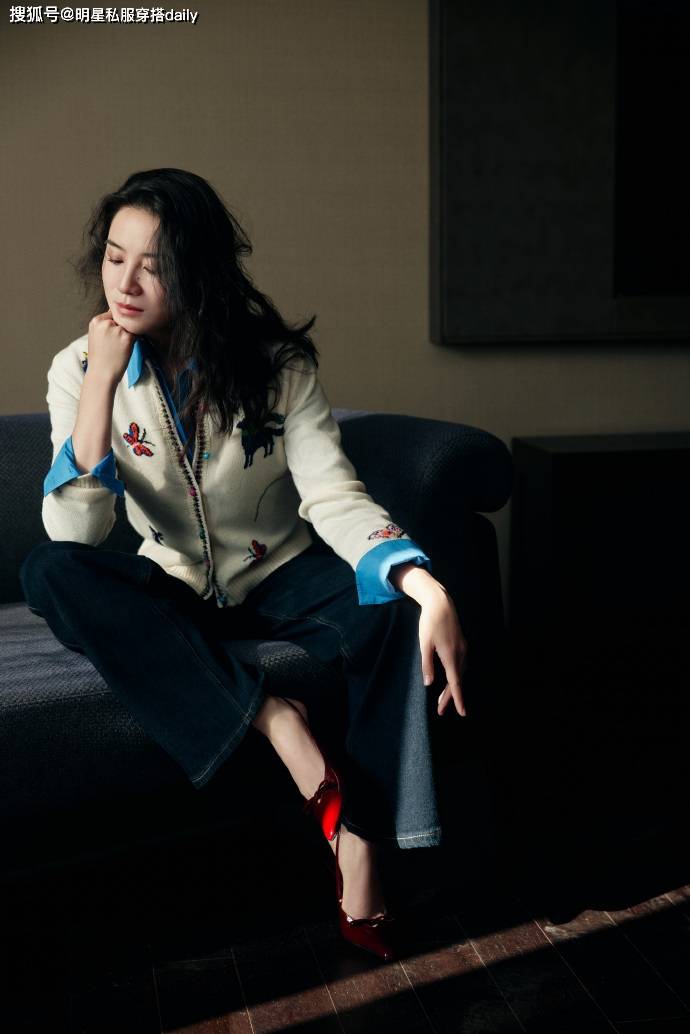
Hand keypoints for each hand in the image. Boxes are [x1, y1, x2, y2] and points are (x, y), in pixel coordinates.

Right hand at [86, 309, 135, 385]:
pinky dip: (134, 340)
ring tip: (120, 347)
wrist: (102, 374)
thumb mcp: (95, 336)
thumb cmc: (99, 358)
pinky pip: (136, 334)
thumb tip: (117, 318)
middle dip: (122, 329)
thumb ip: (104, 326)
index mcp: (95, 321)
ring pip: (129, 327)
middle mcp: (106, 323)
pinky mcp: (127, 338)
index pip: (111, 314)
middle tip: (118, 343)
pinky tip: (126, 348)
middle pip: (121, 319)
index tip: (114, 334)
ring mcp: (117, 330)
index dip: (115, 324)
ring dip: (129, 335)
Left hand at [417, 584, 467, 716]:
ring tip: (443, 699)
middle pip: (458, 681)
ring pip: (460, 673)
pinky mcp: (462, 644)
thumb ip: (427, 664)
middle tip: (442, 710)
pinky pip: (461, 665)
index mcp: (451, 655)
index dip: (457, 698)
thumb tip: (429, 684)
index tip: (462, 712)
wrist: (441, 603)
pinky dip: (456, 676)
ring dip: (453, 687)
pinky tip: (450, 679)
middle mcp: (460, 653)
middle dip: (451, 697)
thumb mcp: (424, 643)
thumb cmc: (429, 622)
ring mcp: (463, 648)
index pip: (455, 682)